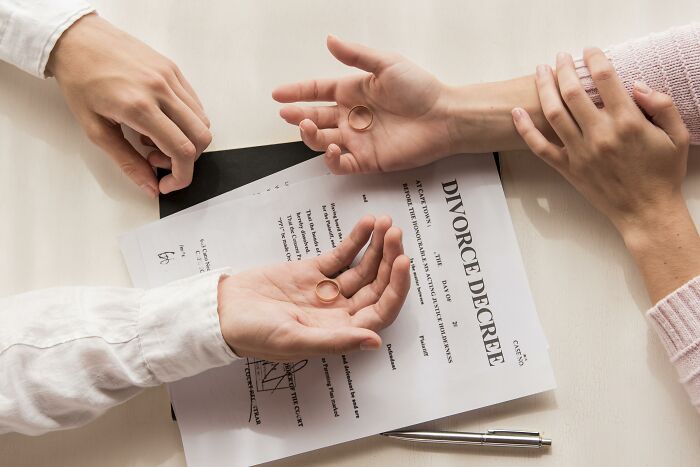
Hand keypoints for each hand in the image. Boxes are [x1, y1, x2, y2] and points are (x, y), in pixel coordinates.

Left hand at [46, 14, 211, 195]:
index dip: (181, 176)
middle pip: (200, 138)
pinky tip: (160, 120)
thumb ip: (127, 162)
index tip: (167, 184)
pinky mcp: (173, 70)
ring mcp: (170, 77)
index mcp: (138, 107)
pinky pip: (194, 104)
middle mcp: (160, 90)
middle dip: (185, 160)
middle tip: (156, 160)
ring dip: (185, 140)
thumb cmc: (80, 81)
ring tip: (154, 137)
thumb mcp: (96, 129)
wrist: (77, 40)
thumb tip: (149, 186)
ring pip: (202, 122)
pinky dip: (185, 122)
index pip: (181, 150)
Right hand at [217, 215, 410, 360]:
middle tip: (395, 235)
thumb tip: (375, 342)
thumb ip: (336, 340)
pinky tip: (367, 223)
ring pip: (363, 268)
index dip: (396, 289)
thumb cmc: (254, 335)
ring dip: (376, 247)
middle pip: (376, 286)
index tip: (401, 262)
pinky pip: (341, 255)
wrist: (222, 311)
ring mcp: (327, 290)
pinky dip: (355, 240)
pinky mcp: (313, 271)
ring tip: (385, 223)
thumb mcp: (294, 339)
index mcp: (339, 332)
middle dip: (389, 260)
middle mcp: (339, 312)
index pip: (381, 311)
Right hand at [272, 35, 452, 174]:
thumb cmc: (420, 88)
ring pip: (323, 141)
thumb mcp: (386, 64)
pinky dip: (331, 160)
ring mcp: (358, 139)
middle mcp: (352, 116)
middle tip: (287, 114)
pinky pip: (341, 164)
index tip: (278, 94)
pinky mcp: (368, 160)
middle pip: (315, 118)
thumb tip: (330, 40)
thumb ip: (356, 56)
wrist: (444, 117)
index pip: (318, 91)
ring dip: (310, 136)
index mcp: (354, 92)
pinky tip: (332, 149)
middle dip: (298, 116)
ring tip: (308, 127)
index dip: (297, 92)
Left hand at [512, 48, 689, 235]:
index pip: (606, 79)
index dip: (594, 59)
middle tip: (560, 57)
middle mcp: (600, 134)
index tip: (589, 51)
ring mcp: (580, 152)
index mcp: (628, 122)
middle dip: (563, 68)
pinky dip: (525, 129)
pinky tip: (515, 113)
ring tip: (541, 71)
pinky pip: (539, 147)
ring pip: (553, 113)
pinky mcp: (568, 168)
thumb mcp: (677, 136)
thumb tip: (636, 85)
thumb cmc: (663, 174)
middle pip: (573, 91)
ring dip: (543, 88)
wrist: (646, 212)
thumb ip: (661, 105)